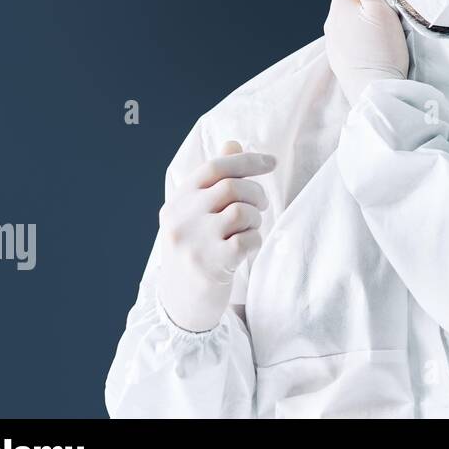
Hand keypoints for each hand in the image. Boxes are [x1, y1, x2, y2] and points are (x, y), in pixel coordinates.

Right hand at [157, 140, 273, 331]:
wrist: (180, 304)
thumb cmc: (195, 251)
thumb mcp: (196, 214)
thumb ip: (213, 181)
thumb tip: (232, 144)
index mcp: (176, 201)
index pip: (215, 167)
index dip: (247, 160)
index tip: (271, 162)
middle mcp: (180, 218)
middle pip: (232, 187)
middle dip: (256, 193)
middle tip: (260, 206)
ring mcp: (193, 241)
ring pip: (241, 211)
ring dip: (255, 219)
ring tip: (249, 230)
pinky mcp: (210, 264)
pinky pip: (247, 239)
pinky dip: (255, 241)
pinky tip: (247, 249)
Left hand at [324, 0, 408, 101]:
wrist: (376, 94)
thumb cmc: (382, 51)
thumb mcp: (378, 7)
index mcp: (340, 5)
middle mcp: (331, 22)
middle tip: (390, 1)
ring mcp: (334, 42)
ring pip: (349, 14)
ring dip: (364, 12)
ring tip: (386, 23)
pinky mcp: (341, 58)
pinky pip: (350, 34)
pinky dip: (362, 32)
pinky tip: (377, 42)